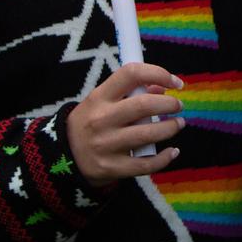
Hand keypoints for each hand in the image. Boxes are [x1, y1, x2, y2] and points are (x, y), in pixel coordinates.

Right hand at [68, 62, 185, 186]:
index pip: (131, 74)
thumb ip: (130, 92)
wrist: (63, 155)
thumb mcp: (102, 101)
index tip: (175, 82)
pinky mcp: (111, 167)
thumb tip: (162, 88)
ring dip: (170, 128)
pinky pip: (145, 164)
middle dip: (169, 104)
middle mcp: (101, 119)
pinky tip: (173, 152)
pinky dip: (164, 158)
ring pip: (148, 134)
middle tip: (178, 106)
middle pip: (144, 105)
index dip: (158, 74)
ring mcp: (105, 145)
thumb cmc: (90, 121)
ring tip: (178, 124)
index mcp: (99, 97)